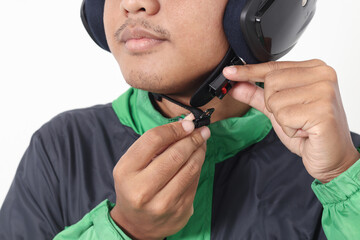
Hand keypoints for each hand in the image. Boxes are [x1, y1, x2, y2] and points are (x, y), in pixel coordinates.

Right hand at [110, 117, 210, 239]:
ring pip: (190, 167)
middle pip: (175, 154)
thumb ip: (154, 144)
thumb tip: (186, 122)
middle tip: (201, 130)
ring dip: (200, 150)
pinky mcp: (180, 210)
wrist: (136, 224)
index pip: (154, 139)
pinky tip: (198, 158)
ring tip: (202, 141)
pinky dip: (198, 165)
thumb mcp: (132, 164)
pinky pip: (195, 181)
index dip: (175, 128)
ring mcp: (163, 203)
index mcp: (126, 171)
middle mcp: (143, 189)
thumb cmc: (134, 186)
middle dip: (193, 138)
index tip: (188, 123)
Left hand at [223, 60, 359, 182]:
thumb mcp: (279, 110)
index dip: (248, 71)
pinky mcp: (323, 111)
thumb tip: (236, 86)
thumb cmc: (310, 132)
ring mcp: (325, 92)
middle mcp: (322, 75)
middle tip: (294, 115)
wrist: (333, 157)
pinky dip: (289, 129)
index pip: (272, 67)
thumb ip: (258, 96)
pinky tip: (305, 131)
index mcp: (314, 69)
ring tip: (301, 124)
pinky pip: (284, 117)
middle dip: (273, 105)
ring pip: (275, 101)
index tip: (229, 72)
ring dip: (282, 119)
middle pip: (270, 82)